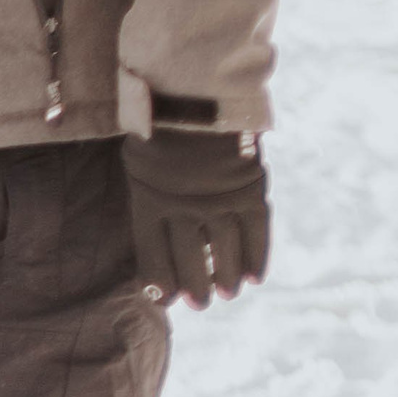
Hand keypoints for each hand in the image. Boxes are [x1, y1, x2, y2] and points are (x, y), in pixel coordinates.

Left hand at [122, 131, 268, 305]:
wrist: (195, 92)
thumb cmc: (161, 122)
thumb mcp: (140, 157)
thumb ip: (150, 193)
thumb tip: (160, 230)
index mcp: (147, 201)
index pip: (153, 254)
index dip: (160, 281)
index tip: (165, 301)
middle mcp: (182, 207)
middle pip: (189, 260)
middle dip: (196, 286)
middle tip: (201, 304)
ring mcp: (217, 200)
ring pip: (224, 252)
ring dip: (227, 277)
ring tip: (228, 294)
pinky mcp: (248, 190)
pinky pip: (256, 233)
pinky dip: (257, 257)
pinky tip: (256, 277)